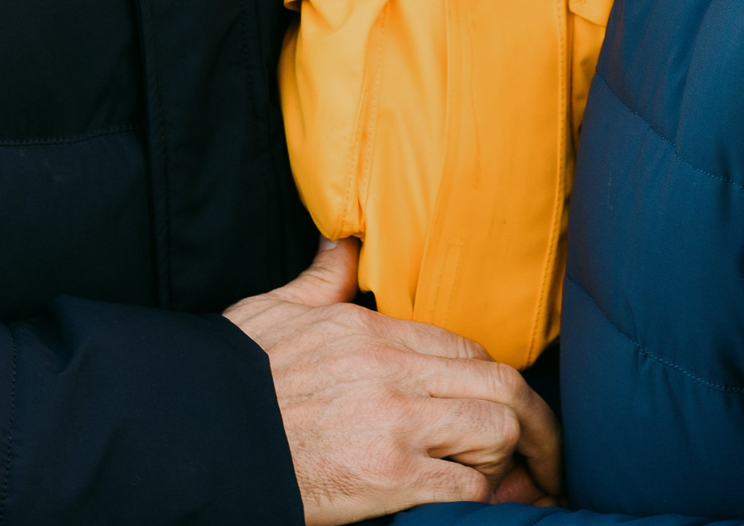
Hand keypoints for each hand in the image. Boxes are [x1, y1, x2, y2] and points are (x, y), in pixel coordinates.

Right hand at [225, 239, 562, 524]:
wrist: (197, 431)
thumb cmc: (232, 374)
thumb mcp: (277, 310)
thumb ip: (322, 279)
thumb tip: (342, 245)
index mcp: (372, 329)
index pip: (465, 348)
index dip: (494, 379)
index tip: (504, 403)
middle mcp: (394, 371)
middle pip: (498, 385)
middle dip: (532, 421)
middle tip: (546, 452)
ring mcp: (395, 424)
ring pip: (495, 429)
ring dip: (504, 457)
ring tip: (502, 478)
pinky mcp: (388, 476)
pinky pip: (466, 484)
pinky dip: (478, 495)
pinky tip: (471, 499)